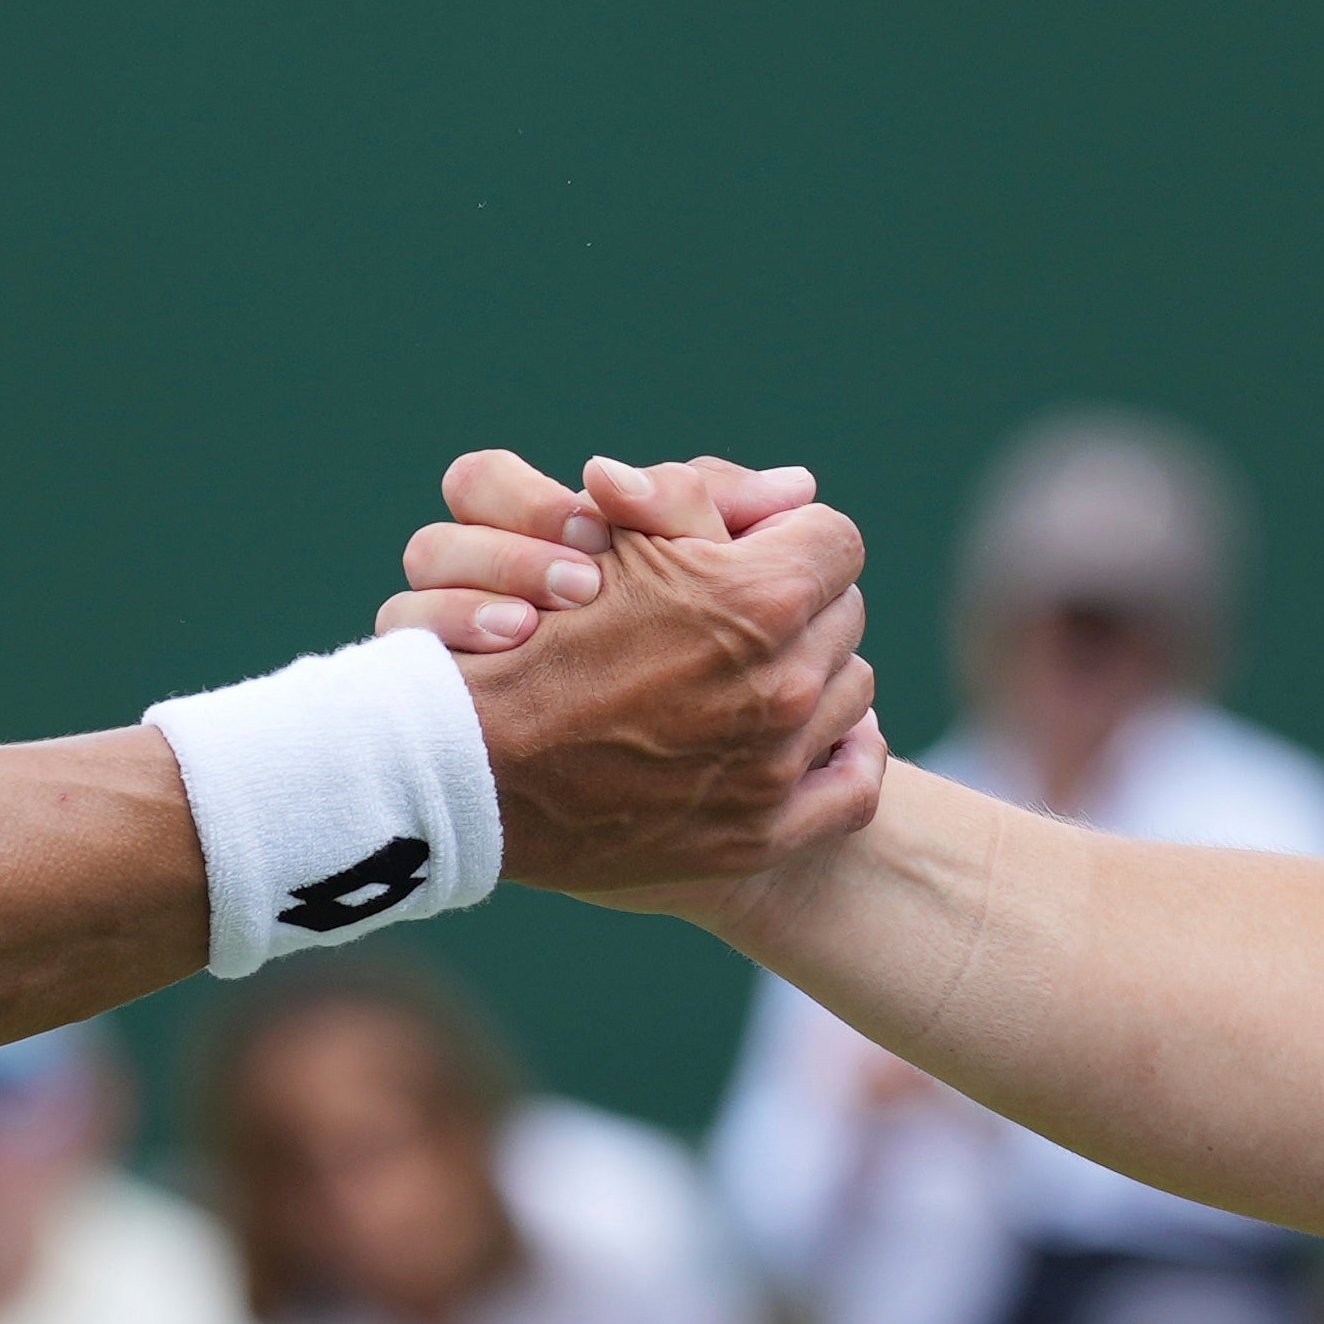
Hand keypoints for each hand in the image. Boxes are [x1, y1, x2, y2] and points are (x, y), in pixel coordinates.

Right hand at [430, 451, 884, 903]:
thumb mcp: (607, 539)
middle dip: (795, 605)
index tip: (747, 552)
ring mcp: (774, 766)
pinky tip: (810, 740)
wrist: (466, 767)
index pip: (833, 539)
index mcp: (757, 599)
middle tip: (733, 615)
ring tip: (750, 675)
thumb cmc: (526, 636)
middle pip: (843, 614)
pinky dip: (842, 754)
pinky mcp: (761, 833)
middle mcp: (782, 685)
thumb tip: (796, 489)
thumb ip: (700, 496)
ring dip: (811, 675)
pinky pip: (857, 783)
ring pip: (853, 691)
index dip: (785, 538)